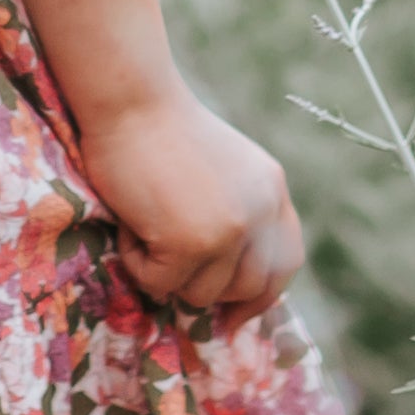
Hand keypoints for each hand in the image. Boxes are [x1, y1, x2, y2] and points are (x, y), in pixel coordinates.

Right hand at [71, 82, 302, 319]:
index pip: (285, 261)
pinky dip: (136, 262)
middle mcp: (261, 212)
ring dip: (165, 272)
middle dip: (207, 290)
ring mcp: (230, 230)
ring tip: (142, 225)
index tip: (235, 316)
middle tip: (168, 272)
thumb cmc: (158, 126)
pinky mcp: (191, 243)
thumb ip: (235, 210)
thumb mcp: (220, 167)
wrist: (130, 99)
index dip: (262, 294)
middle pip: (246, 287)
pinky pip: (160, 282)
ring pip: (201, 293)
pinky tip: (129, 222)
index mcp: (272, 190)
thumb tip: (226, 279)